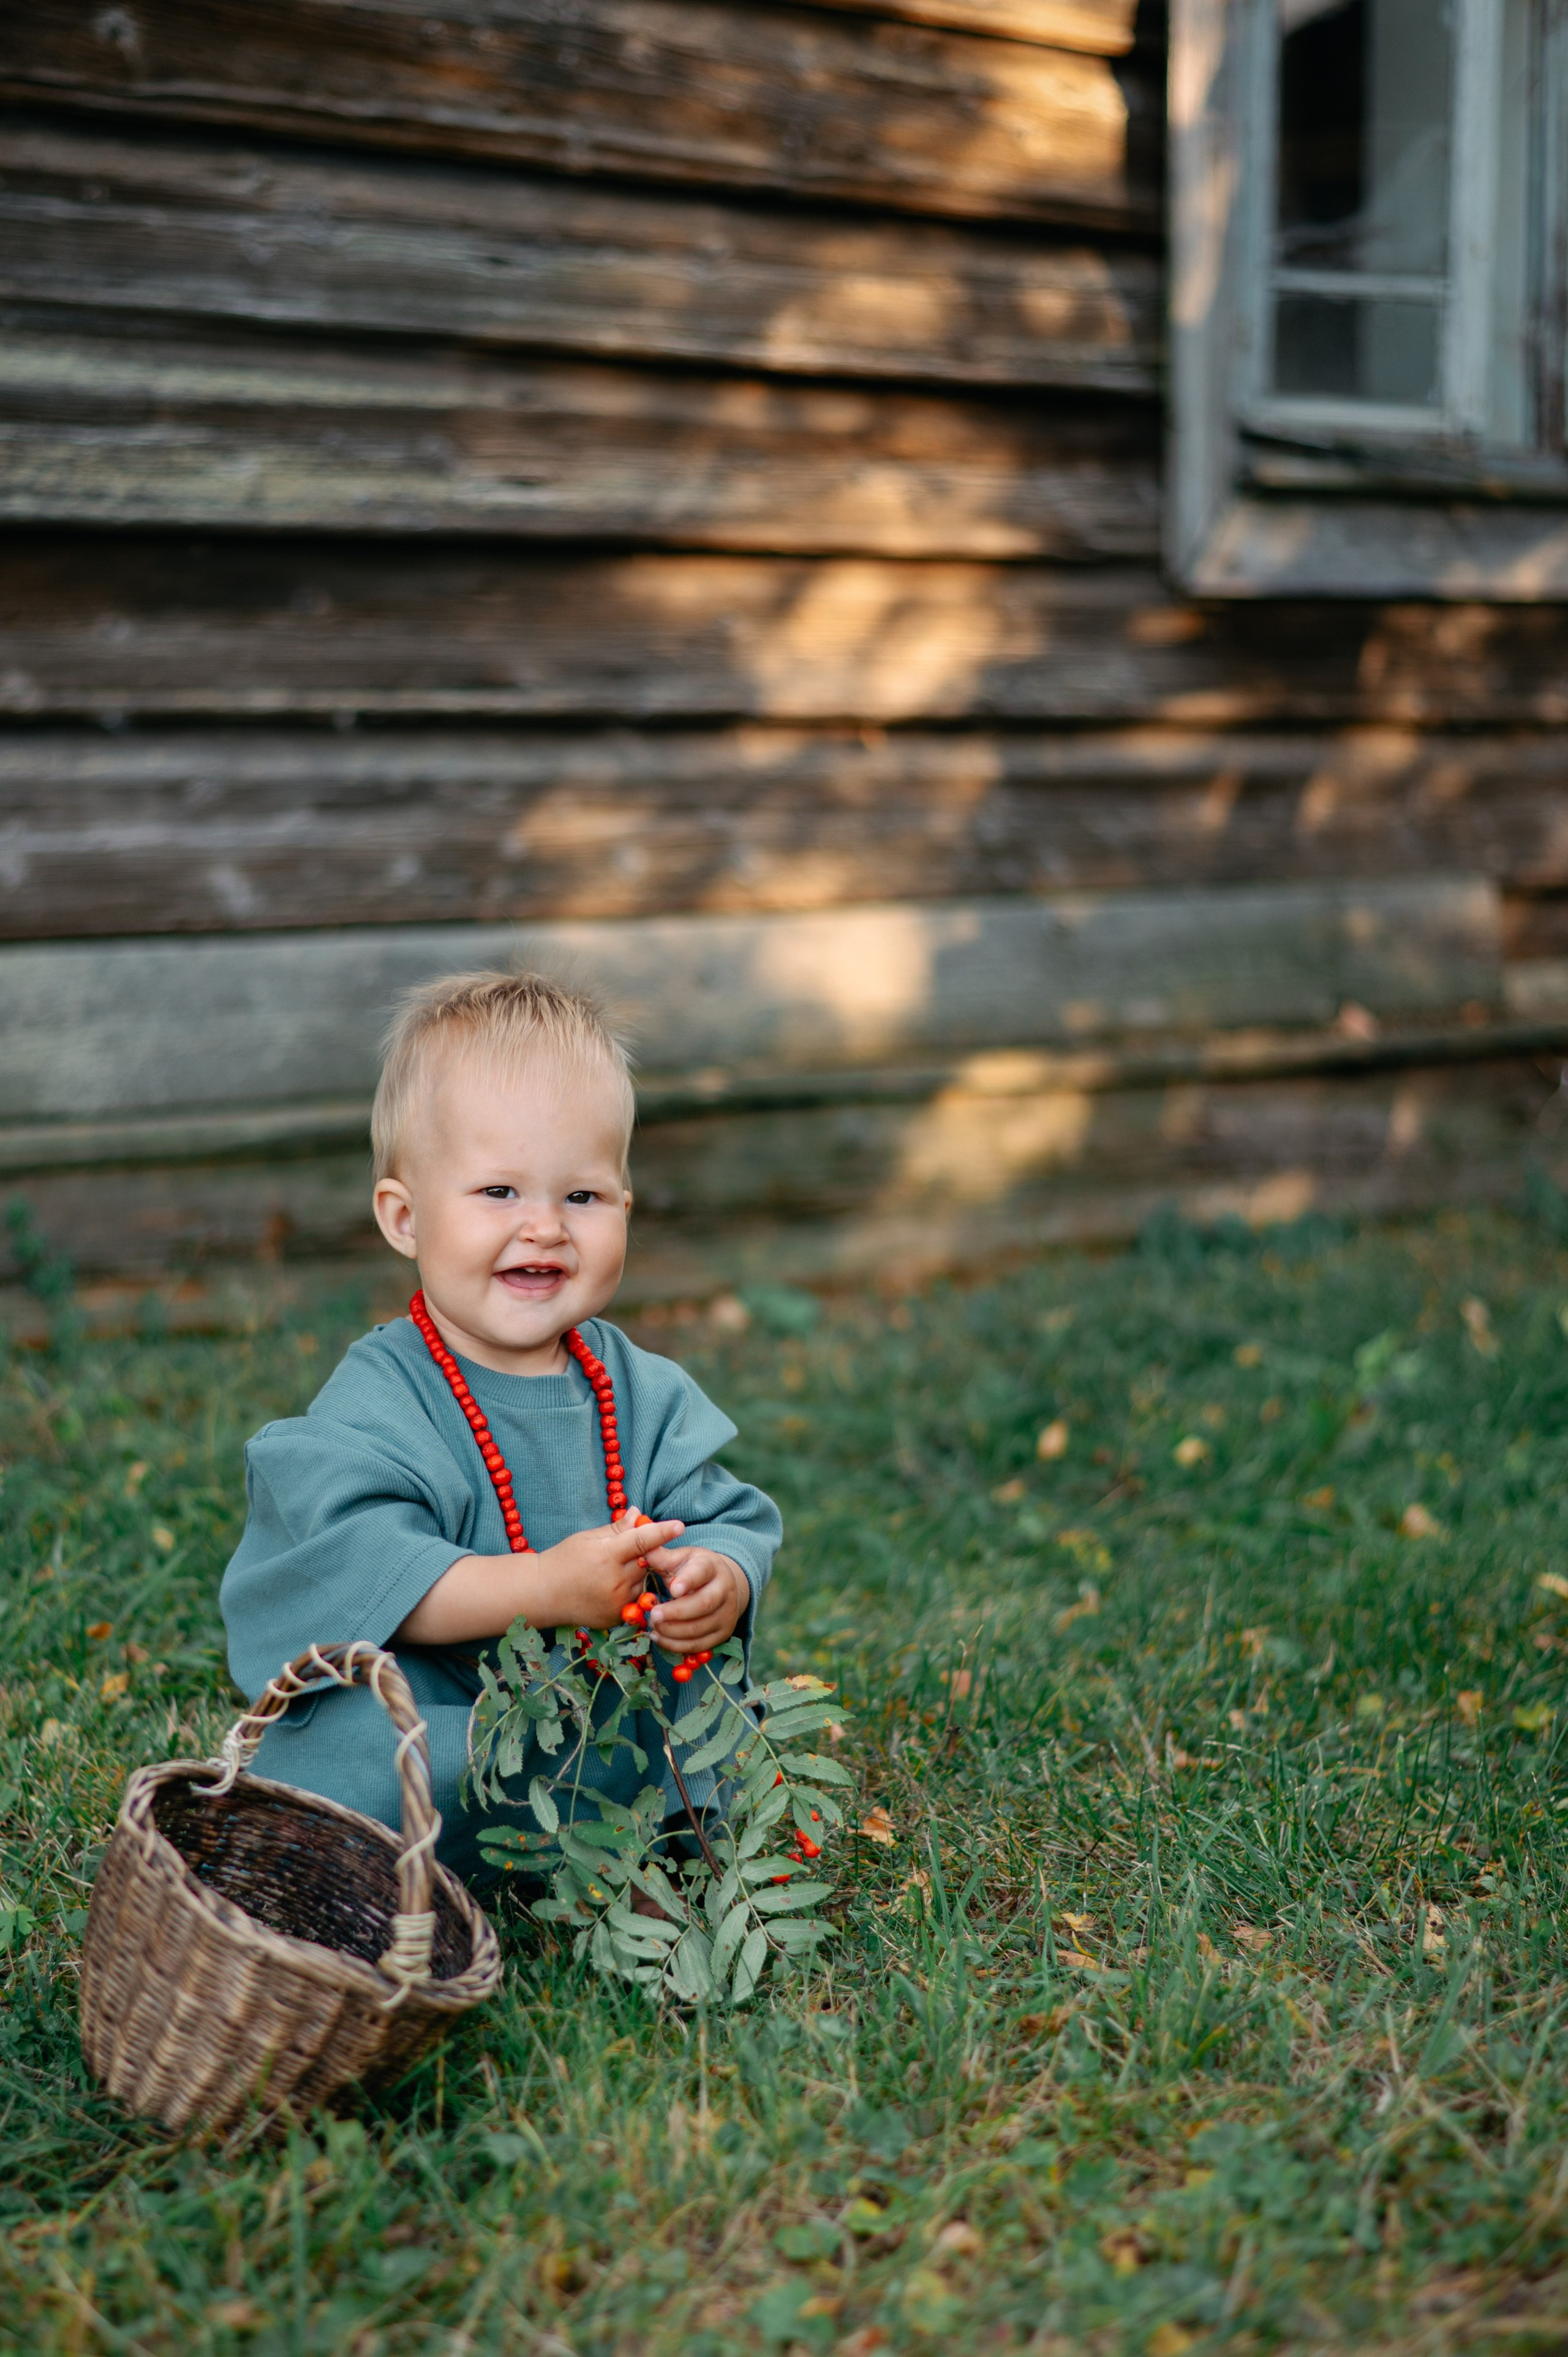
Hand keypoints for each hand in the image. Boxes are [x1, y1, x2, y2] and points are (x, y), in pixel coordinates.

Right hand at [395, 1512, 683, 1645]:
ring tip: (611, 1572)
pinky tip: (610, 1587)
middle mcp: (615, 1581)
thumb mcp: (587, 1538)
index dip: (662, 1532)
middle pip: (646, 1561)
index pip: (643, 1540)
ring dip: (637, 1573)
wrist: (543, 1595)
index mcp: (607, 1556)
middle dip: (644, 1553)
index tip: (680, 1526)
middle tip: (625, 1551)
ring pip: (643, 1581)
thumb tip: (640, 1513)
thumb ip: (617, 1528)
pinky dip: (630, 1590)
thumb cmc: (564, 1560)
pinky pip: (636, 1599)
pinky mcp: (617, 1617)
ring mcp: (617, 1602)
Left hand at [644, 1546, 748, 1655]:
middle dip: (676, 1612)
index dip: (688, 1581)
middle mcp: (724, 1590)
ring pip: (700, 1628)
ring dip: (673, 1631)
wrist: (722, 1585)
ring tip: (653, 1625)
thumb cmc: (693, 1570)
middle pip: (703, 1604)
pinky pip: (699, 1645)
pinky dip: (676, 1645)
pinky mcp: (722, 1634)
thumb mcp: (680, 1558)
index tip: (672, 1589)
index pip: (702, 1572)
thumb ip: (662, 1557)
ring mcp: (726, 1614)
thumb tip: (643, 1553)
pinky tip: (659, 1637)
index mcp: (712, 1566)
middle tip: (653, 1615)